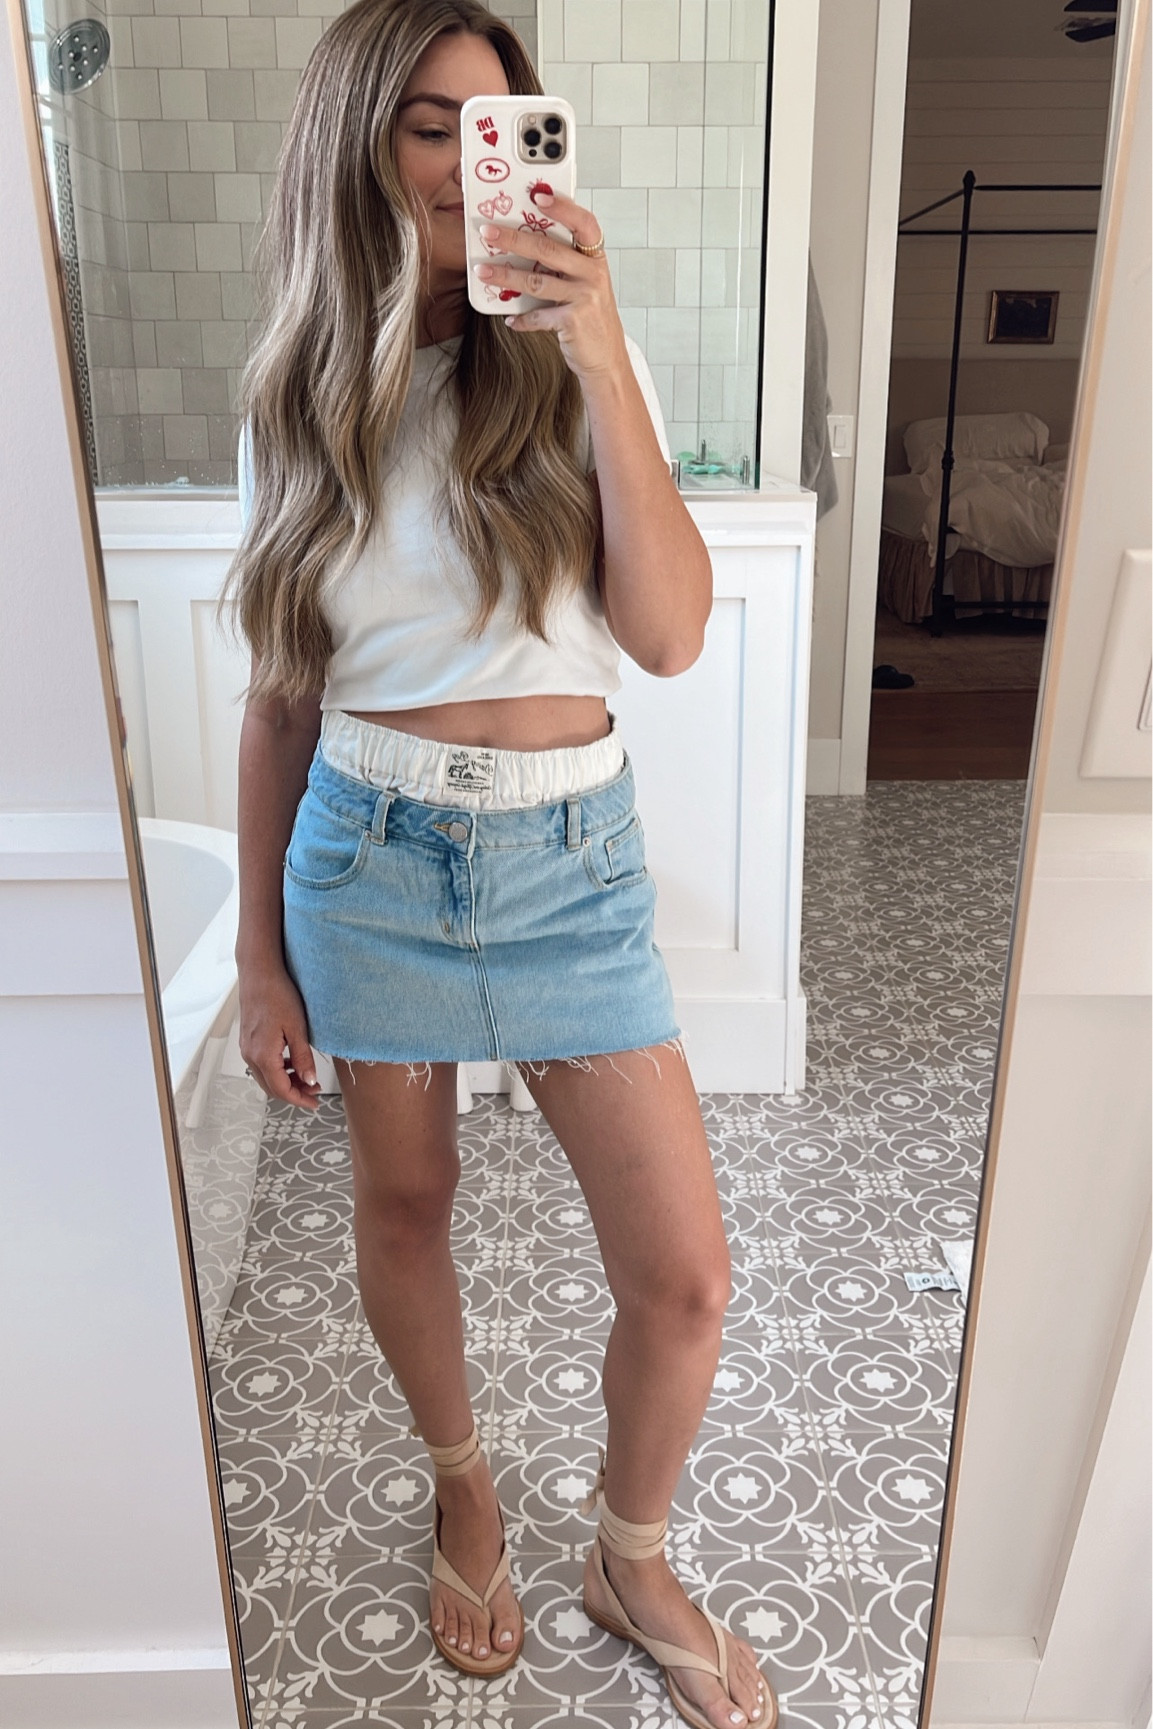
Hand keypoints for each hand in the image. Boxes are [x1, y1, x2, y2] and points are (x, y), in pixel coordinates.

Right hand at [238, 965, 321, 1110]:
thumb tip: (309, 1081)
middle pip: (272, 1087)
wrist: (259, 973)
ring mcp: (247, 1048)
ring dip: (286, 1082)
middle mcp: (250, 1055)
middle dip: (294, 1093)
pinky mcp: (248, 1041)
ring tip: (307, 1077)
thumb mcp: (297, 1028)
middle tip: (315, 1092)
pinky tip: (293, 1062)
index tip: (314, 1103)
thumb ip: (303, 1057)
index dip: (299, 1100)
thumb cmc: (278, 995)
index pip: (281, 1090)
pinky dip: (278, 1070)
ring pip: (266, 1077)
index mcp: (263, 1055)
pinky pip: (262, 1064)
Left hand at [473, 190, 627, 380]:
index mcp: (595, 259)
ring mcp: (585, 297)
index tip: (538, 196)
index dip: (563, 207)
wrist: (607, 358)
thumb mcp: (585, 285)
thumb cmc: (592, 319)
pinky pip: (538, 317)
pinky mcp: (574, 321)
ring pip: (536, 282)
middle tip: (488, 233)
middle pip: (548, 249)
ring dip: (505, 277)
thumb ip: (564, 265)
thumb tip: (523, 243)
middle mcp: (593, 274)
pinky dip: (521, 319)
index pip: (583, 223)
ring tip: (483, 272)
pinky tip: (511, 319)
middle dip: (513, 239)